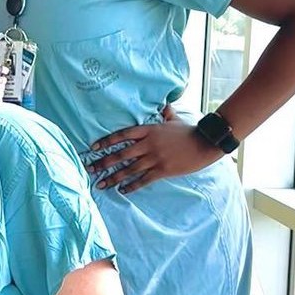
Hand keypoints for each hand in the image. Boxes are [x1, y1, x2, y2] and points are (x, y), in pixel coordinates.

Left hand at [85, 105, 222, 192]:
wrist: (205, 143)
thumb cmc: (189, 130)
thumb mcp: (174, 119)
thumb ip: (165, 112)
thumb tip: (163, 103)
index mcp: (149, 130)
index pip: (122, 135)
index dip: (107, 141)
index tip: (94, 147)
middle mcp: (149, 144)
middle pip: (120, 154)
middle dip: (103, 162)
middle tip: (90, 169)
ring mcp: (155, 158)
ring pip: (129, 170)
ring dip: (113, 178)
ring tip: (100, 184)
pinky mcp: (163, 170)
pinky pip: (143, 180)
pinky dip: (132, 186)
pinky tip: (122, 191)